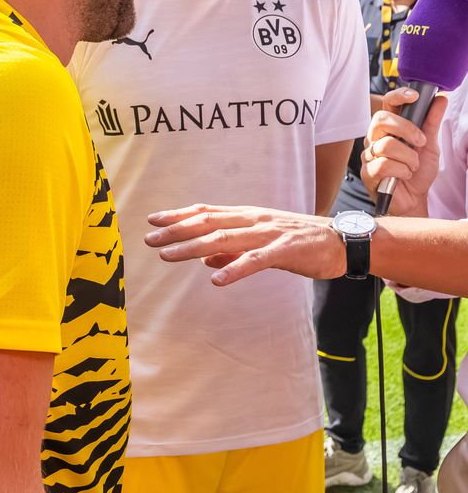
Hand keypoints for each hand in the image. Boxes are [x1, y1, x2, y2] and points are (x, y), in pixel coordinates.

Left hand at [145, 204, 344, 285]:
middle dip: (176, 231)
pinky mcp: (285, 250)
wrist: (343, 241)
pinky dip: (235, 269)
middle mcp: (253, 220)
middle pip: (207, 223)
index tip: (152, 220)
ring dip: (192, 247)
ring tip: (168, 255)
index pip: (206, 212)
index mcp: (247, 216)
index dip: (178, 215)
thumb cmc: (299, 243)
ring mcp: (269, 233)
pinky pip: (256, 260)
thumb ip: (232, 250)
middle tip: (149, 239)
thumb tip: (204, 259)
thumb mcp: (261, 243)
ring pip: (224, 239)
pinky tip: (216, 280)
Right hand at [361, 87, 446, 216]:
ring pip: (387, 145)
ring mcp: (369, 155)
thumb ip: (431, 123)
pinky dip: (402, 171)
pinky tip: (403, 176)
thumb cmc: (418, 173)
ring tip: (412, 166)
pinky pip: (385, 165)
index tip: (415, 96)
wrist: (414, 200)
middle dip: (406, 128)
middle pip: (381, 120)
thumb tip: (440, 99)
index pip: (387, 105)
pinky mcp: (367, 172)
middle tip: (421, 141)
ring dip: (409, 158)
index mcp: (389, 129)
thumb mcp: (429, 145)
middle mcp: (375, 139)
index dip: (398, 97)